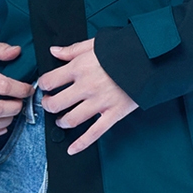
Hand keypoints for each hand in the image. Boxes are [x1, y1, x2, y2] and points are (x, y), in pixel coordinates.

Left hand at [39, 38, 137, 154]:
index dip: (43, 85)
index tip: (45, 86)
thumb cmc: (123, 49)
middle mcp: (86, 86)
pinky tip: (72, 149)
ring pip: (71, 120)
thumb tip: (54, 52)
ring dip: (61, 122)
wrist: (149, 58)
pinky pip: (94, 133)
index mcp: (79, 68)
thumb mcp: (95, 43)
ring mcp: (99, 102)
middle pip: (56, 103)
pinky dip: (81, 144)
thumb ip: (72, 49)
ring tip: (61, 120)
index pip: (49, 81)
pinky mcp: (113, 114)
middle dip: (48, 106)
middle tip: (49, 105)